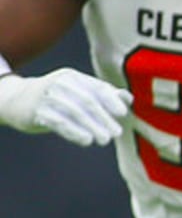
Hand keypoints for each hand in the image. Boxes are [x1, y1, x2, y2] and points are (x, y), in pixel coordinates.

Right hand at [0, 69, 131, 146]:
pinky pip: (58, 122)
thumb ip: (103, 94)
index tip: (123, 113)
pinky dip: (74, 132)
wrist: (17, 99)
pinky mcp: (37, 112)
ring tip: (104, 140)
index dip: (111, 100)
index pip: (97, 87)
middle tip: (117, 133)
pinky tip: (86, 141)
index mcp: (74, 77)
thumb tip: (128, 98)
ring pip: (74, 112)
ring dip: (92, 127)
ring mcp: (47, 97)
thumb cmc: (56, 97)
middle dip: (104, 118)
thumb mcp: (77, 91)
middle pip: (87, 101)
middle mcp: (61, 83)